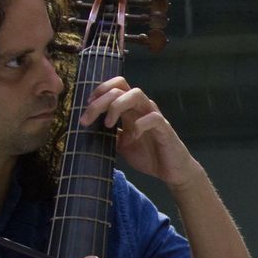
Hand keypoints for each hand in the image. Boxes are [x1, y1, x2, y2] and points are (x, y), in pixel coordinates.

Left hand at [78, 76, 199, 188]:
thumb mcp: (122, 145)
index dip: (100, 91)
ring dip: (117, 106)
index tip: (86, 107)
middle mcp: (142, 107)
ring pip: (136, 94)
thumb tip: (91, 131)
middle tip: (86, 119)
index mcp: (132, 109)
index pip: (116, 86)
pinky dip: (139, 125)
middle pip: (120, 88)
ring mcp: (154, 116)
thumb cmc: (149, 155)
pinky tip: (131, 138)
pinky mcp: (165, 129)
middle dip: (100, 101)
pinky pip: (153, 118)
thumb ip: (110, 134)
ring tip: (108, 124)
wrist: (172, 171)